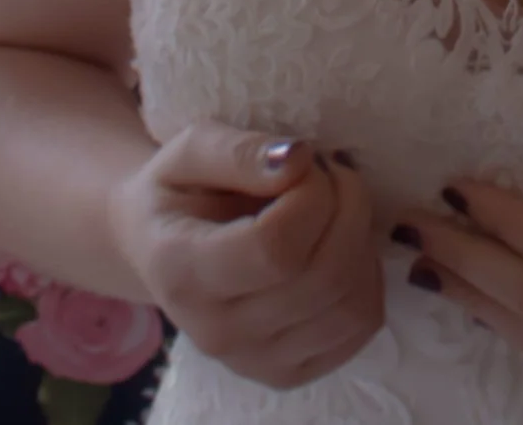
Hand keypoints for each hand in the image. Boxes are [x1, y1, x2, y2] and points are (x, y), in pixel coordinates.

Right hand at [108, 123, 383, 390]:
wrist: (155, 246)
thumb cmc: (177, 190)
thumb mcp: (189, 149)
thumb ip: (239, 151)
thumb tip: (298, 160)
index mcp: (181, 272)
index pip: (275, 249)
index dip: (312, 196)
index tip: (305, 162)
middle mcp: (215, 332)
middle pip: (323, 277)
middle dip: (347, 208)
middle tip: (332, 173)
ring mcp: (253, 362)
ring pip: (350, 307)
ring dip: (362, 241)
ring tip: (336, 208)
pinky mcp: (287, 373)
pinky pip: (360, 327)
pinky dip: (367, 279)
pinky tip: (339, 248)